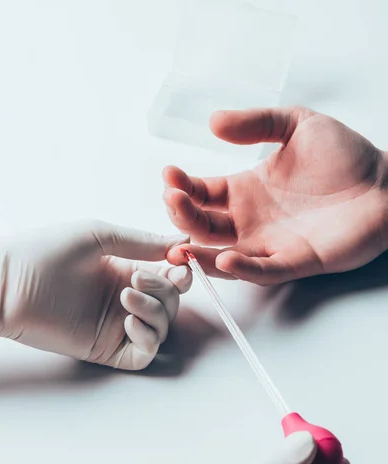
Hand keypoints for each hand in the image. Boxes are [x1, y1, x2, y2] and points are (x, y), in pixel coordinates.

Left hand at [0, 220, 190, 369]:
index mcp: (125, 270)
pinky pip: (144, 352)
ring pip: (162, 327)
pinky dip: (147, 337)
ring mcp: (117, 325)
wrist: (9, 285)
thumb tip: (182, 242)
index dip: (181, 271)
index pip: (169, 276)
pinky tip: (128, 319)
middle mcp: (125, 298)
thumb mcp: (100, 237)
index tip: (182, 262)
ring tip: (125, 296)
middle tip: (138, 280)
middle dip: (165, 290)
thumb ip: (142, 242)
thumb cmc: (45, 254)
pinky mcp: (106, 349)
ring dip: (154, 311)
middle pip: (171, 302)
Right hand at [164, 106, 387, 284]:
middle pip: (204, 226)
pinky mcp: (295, 260)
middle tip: (173, 200)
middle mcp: (252, 220)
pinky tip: (223, 257)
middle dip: (183, 216)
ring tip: (180, 241)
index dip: (183, 187)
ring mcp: (271, 243)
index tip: (169, 175)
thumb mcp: (296, 124)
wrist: (386, 183)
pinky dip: (242, 268)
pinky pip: (263, 270)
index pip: (203, 194)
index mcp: (247, 189)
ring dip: (199, 250)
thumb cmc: (345, 156)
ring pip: (223, 255)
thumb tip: (213, 121)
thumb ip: (256, 123)